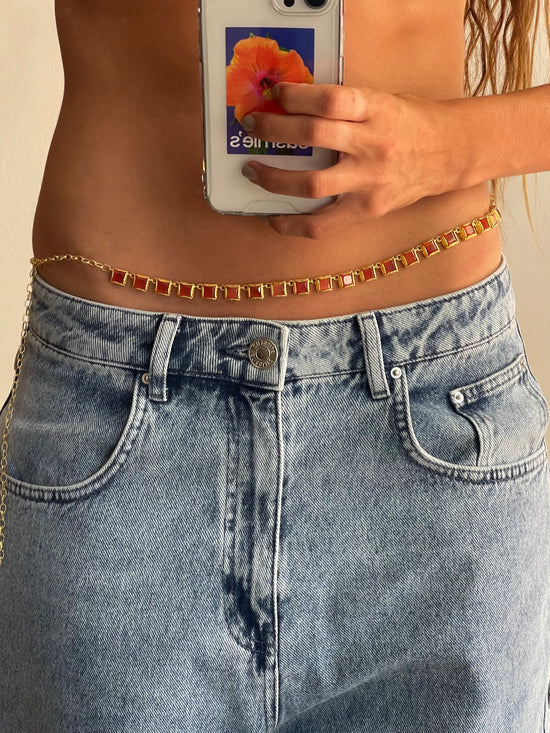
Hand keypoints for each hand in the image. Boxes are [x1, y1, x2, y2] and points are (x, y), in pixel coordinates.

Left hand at [240, 82, 468, 238]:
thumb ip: (344, 105)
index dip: (296, 96)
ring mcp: (370, 182)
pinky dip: (293, 224)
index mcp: (377, 110)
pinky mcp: (367, 211)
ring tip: (253, 170)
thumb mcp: (382, 100)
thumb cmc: (409, 122)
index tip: (276, 94)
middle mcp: (373, 146)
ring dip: (274, 179)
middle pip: (314, 137)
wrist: (448, 153)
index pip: (330, 99)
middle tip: (253, 126)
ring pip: (312, 184)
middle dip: (274, 131)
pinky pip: (323, 225)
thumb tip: (292, 107)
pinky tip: (274, 217)